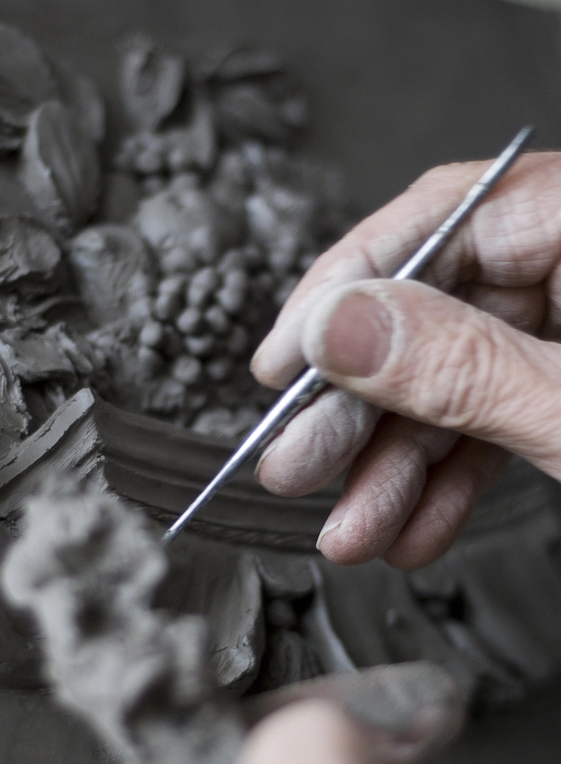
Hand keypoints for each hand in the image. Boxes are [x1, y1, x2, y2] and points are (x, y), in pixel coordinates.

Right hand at [252, 152, 560, 568]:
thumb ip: (462, 366)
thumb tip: (335, 328)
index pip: (440, 218)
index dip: (344, 292)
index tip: (281, 360)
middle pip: (435, 314)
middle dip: (360, 411)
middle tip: (293, 464)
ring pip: (458, 383)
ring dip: (396, 467)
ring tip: (351, 530)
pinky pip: (496, 420)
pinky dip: (452, 480)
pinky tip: (411, 528)